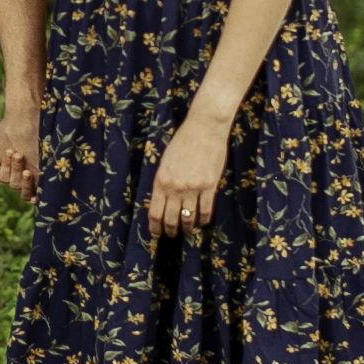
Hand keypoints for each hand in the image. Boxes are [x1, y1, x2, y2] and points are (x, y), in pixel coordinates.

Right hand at [0, 105, 39, 203]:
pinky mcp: (37, 183)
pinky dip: (34, 196)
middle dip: (14, 168)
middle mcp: (11, 176)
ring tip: (27, 171)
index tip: (8, 151)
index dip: (3, 164)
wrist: (31, 122)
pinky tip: (36, 196)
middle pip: (9, 181)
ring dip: (23, 182)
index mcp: (0, 168)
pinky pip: (33, 195)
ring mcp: (24, 181)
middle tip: (19, 154)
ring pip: (19, 188)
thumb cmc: (12, 128)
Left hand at [145, 108, 229, 239]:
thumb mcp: (165, 162)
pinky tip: (202, 221)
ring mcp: (193, 188)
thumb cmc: (182, 142)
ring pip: (188, 218)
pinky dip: (203, 219)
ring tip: (187, 229)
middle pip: (170, 219)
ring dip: (187, 228)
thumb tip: (162, 201)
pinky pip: (206, 211)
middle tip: (172, 234)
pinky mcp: (209, 186)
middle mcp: (175, 188)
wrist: (204, 129)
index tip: (157, 233)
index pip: (154, 213)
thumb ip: (163, 182)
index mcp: (161, 181)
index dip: (155, 227)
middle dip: (170, 230)